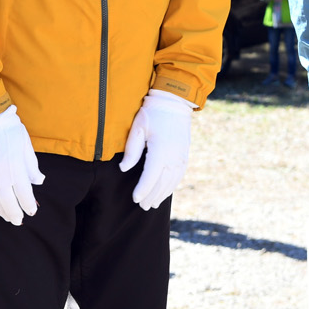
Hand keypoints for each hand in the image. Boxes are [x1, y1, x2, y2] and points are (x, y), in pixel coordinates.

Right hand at [0, 105, 44, 224]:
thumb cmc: (9, 130)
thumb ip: (32, 166)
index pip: (24, 194)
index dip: (29, 205)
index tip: (32, 211)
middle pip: (8, 202)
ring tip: (7, 217)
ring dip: (0, 212)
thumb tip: (38, 182)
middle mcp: (0, 175)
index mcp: (16, 168)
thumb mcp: (26, 145)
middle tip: (18, 221)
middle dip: (14, 213)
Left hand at [119, 89, 194, 209]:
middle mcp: (173, 157)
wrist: (175, 102)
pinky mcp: (185, 155)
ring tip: (152, 204)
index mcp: (160, 150)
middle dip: (151, 196)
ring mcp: (181, 157)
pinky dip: (171, 186)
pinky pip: (179, 176)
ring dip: (162, 194)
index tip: (135, 199)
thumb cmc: (152, 113)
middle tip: (142, 206)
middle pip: (161, 183)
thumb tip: (124, 169)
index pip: (150, 177)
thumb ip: (131, 150)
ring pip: (171, 182)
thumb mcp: (137, 127)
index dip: (142, 190)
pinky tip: (165, 191)